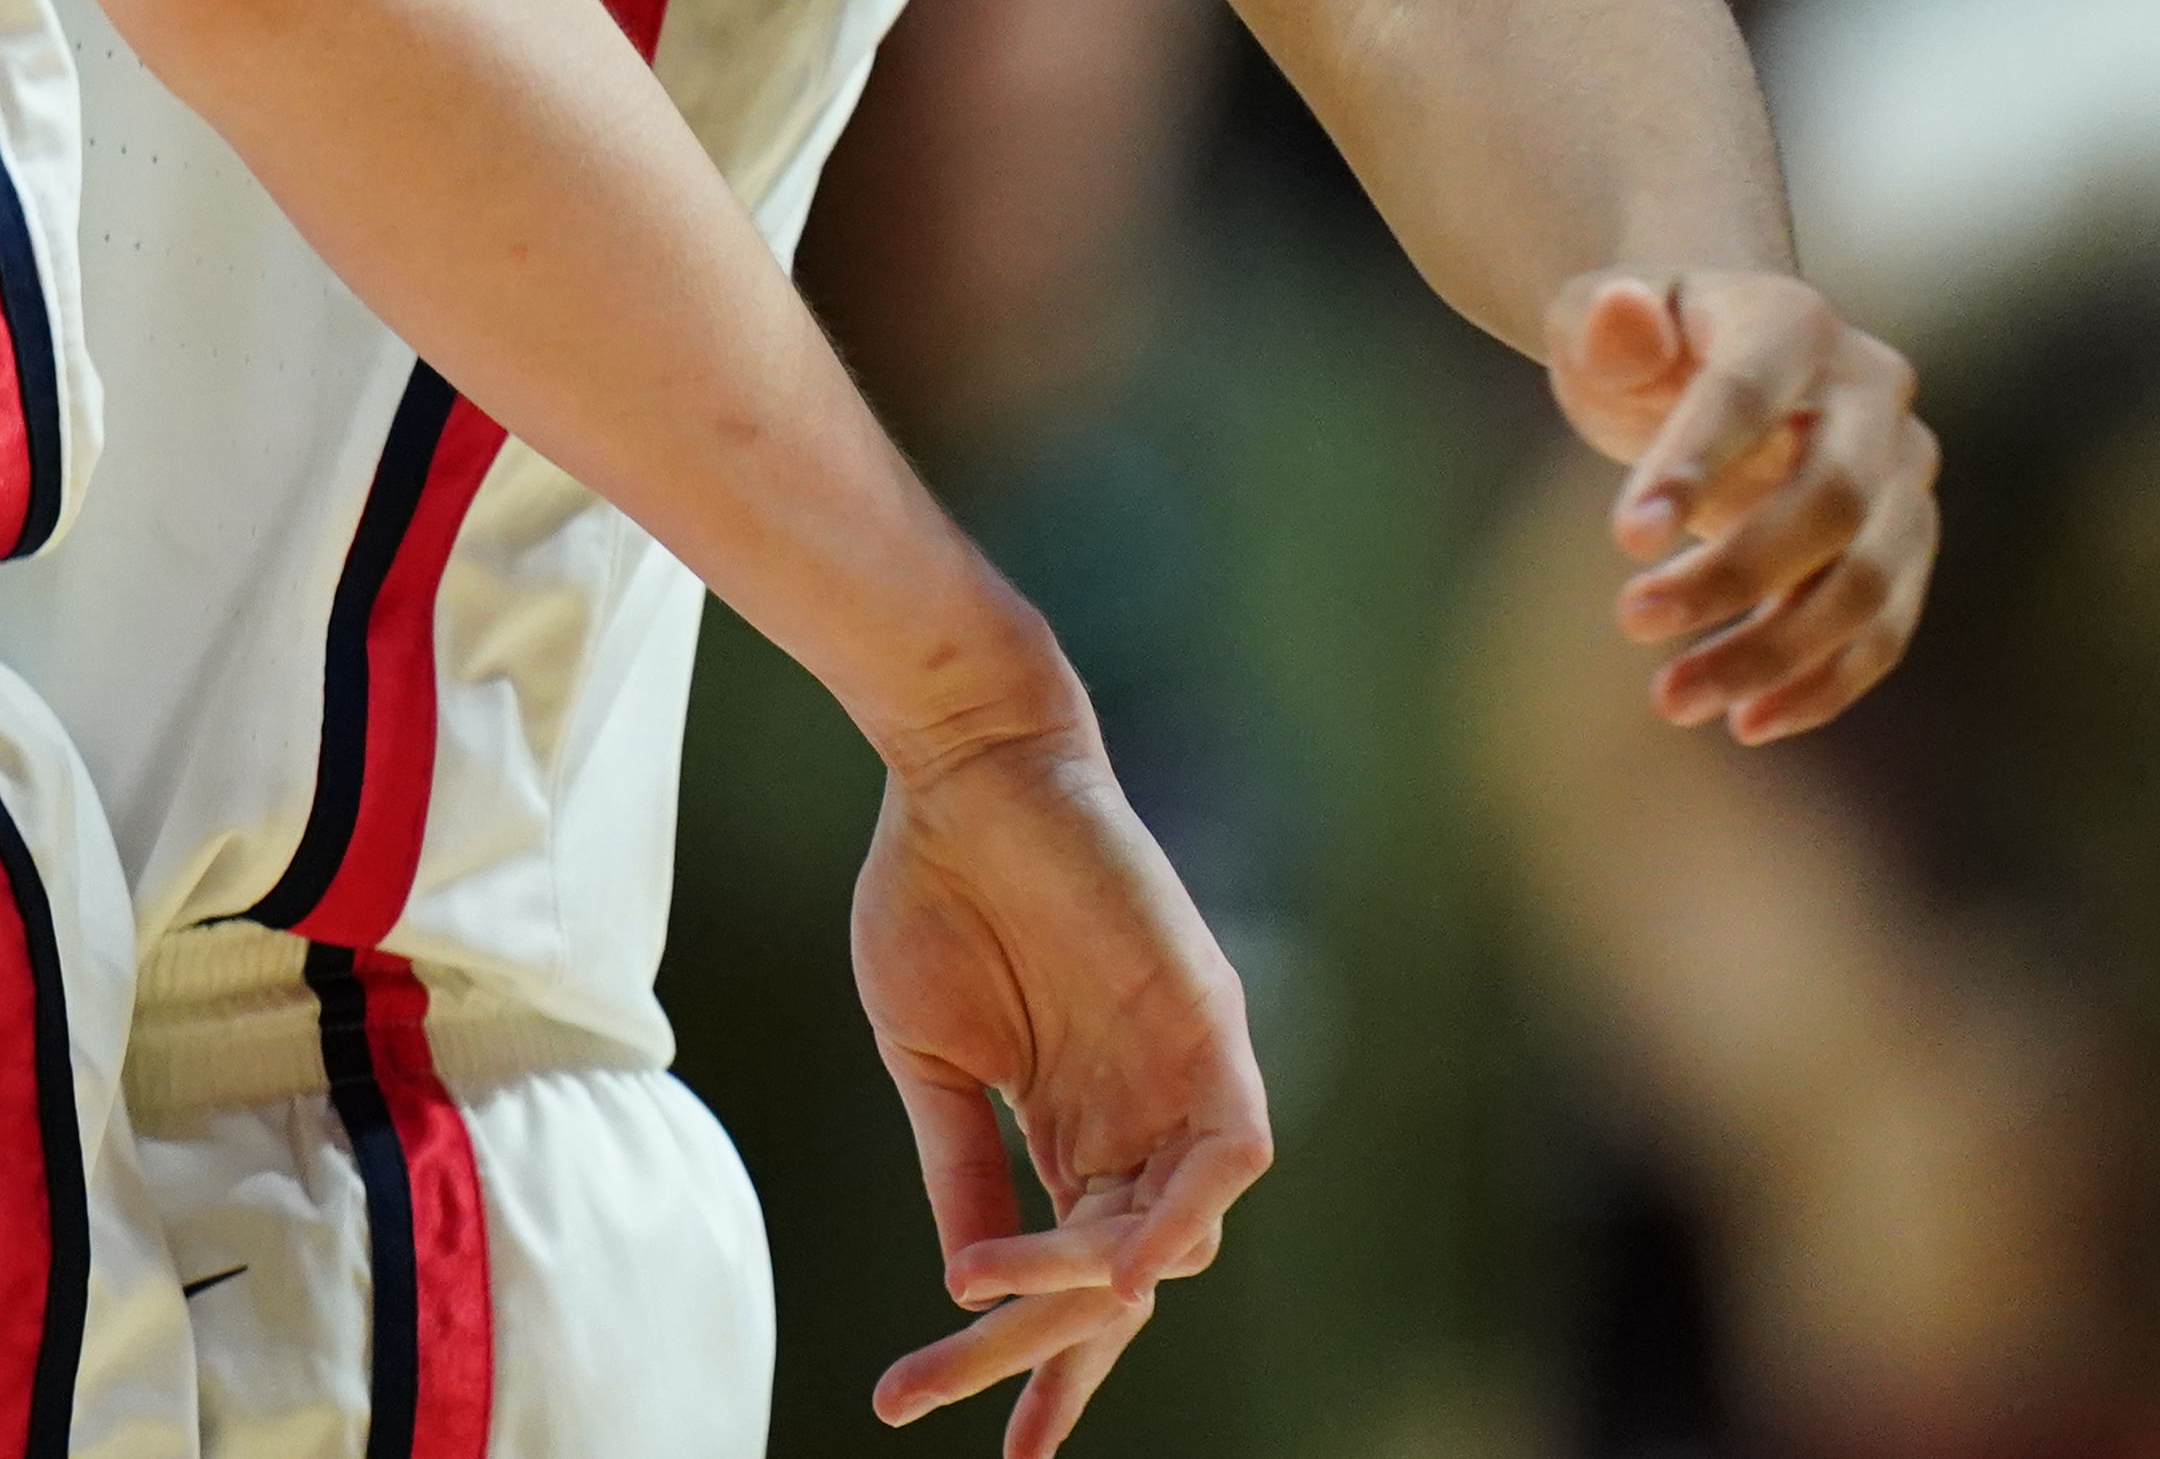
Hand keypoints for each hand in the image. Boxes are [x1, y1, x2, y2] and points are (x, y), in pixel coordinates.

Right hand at [849, 715, 1270, 1452]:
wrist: (956, 769)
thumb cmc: (934, 894)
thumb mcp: (932, 1062)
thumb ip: (964, 1170)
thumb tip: (970, 1289)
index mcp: (1077, 1132)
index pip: (1083, 1283)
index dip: (1048, 1372)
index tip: (1008, 1455)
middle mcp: (1144, 1120)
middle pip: (1119, 1281)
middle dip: (1041, 1351)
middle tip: (946, 1393)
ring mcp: (1182, 1077)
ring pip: (1174, 1237)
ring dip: (1086, 1284)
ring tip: (998, 1299)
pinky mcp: (1212, 1029)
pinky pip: (1227, 1157)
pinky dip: (1179, 1219)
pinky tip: (1113, 1260)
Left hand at [1540, 270, 1937, 742]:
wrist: (1707, 359)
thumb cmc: (1640, 345)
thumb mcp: (1593, 320)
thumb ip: (1602, 324)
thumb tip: (1625, 313)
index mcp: (1793, 321)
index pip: (1750, 395)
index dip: (1693, 465)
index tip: (1624, 542)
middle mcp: (1875, 393)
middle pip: (1835, 500)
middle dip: (1735, 573)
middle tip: (1629, 619)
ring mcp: (1904, 472)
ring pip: (1869, 581)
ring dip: (1777, 651)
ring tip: (1671, 699)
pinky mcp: (1907, 542)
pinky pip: (1885, 628)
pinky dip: (1823, 684)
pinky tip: (1745, 720)